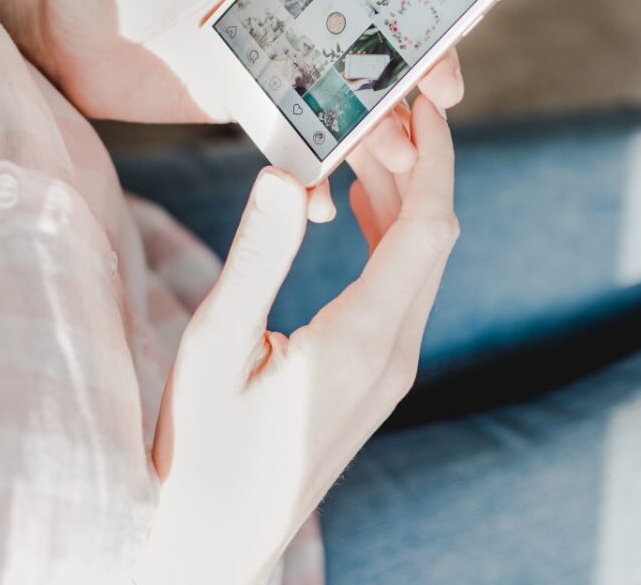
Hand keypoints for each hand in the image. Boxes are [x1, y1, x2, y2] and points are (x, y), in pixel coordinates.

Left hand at [0, 0, 463, 219]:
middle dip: (415, 73)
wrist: (59, 37)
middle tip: (438, 102)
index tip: (458, 17)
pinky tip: (322, 203)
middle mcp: (296, 14)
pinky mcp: (251, 111)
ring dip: (378, 130)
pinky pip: (297, 142)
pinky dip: (315, 173)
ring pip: (347, 98)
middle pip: (376, 44)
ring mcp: (278, 67)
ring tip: (395, 162)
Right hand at [134, 94, 457, 584]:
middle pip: (432, 237)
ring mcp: (393, 367)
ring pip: (419, 261)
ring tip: (359, 150)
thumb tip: (283, 176)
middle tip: (375, 115)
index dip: (436, 160)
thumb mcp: (214, 345)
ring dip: (401, 200)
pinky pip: (402, 288)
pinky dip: (389, 237)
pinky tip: (359, 207)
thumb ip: (254, 259)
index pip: (429, 228)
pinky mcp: (380, 373)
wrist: (220, 533)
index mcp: (363, 340)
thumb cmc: (204, 445)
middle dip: (415, 167)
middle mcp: (395, 351)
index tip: (424, 107)